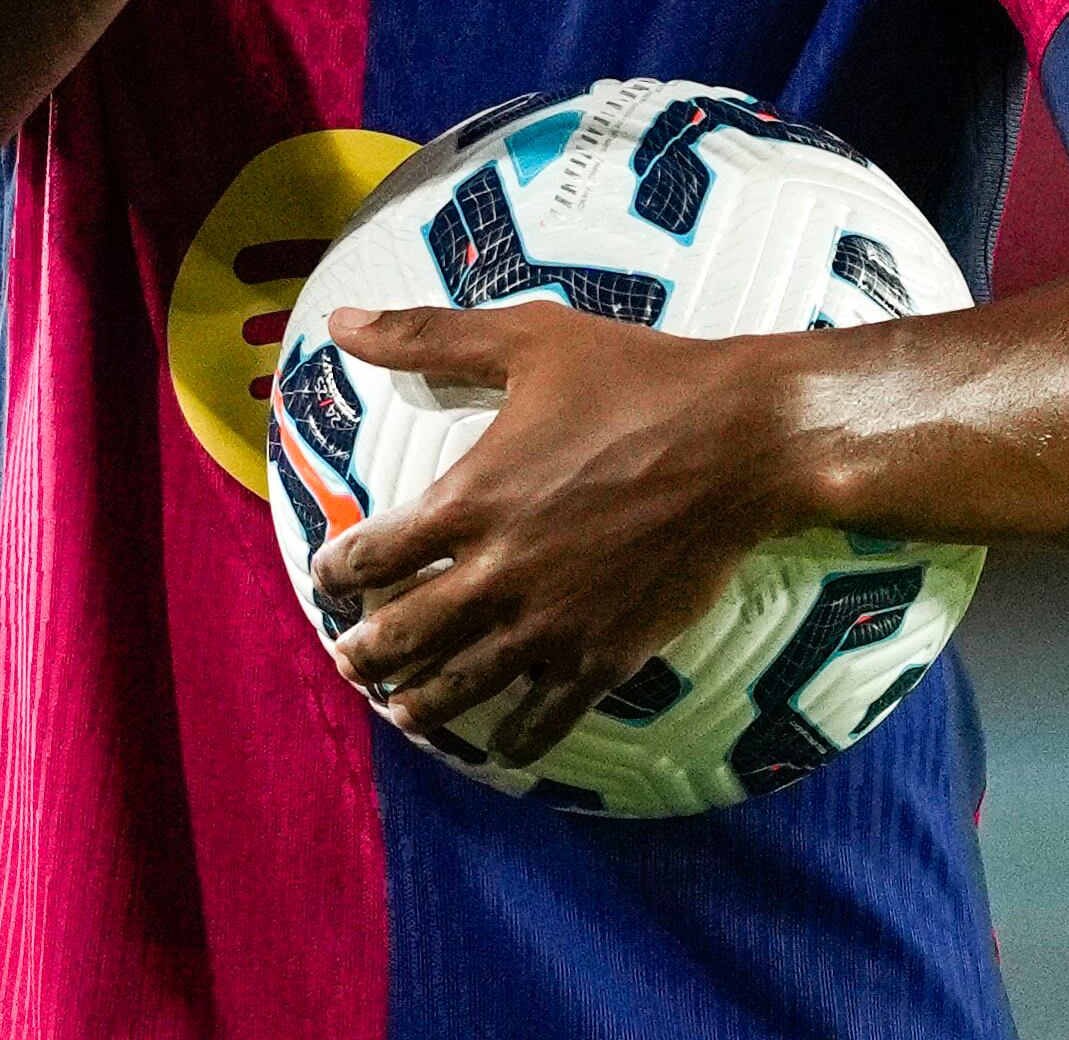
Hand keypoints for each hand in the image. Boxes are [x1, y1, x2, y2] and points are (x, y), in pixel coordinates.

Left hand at [309, 301, 800, 771]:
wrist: (741, 439)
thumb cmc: (636, 379)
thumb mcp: (526, 341)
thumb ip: (427, 337)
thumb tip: (340, 322)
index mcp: (467, 500)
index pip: (370, 556)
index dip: (336, 572)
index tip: (327, 579)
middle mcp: (497, 572)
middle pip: (402, 633)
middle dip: (365, 652)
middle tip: (349, 661)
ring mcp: (551, 622)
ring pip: (461, 685)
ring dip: (421, 703)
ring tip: (403, 711)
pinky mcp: (606, 655)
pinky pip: (545, 716)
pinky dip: (515, 738)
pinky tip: (502, 746)